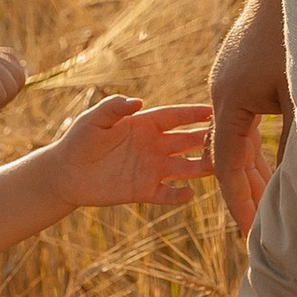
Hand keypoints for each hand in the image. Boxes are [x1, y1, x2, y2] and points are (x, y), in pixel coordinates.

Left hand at [52, 94, 213, 211]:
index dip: (194, 114)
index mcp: (144, 124)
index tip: (215, 110)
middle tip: (231, 140)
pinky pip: (167, 193)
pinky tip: (190, 194)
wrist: (65, 174)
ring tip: (220, 168)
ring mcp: (151, 169)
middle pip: (187, 142)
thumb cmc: (78, 140)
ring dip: (202, 167)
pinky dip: (179, 195)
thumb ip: (114, 108)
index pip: (176, 117)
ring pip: (184, 167)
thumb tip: (138, 102)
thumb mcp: (94, 120)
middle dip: (207, 140)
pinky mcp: (144, 190)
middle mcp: (154, 146)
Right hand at [209, 0, 288, 237]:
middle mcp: (220, 92)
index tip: (250, 237)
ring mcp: (229, 78)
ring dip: (250, 169)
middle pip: (226, 154)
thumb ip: (294, 148)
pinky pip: (243, 116)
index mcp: (227, 101)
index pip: (225, 167)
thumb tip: (289, 192)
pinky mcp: (242, 68)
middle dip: (243, 193)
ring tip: (264, 205)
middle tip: (258, 231)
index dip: (239, 205)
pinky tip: (269, 159)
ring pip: (235, 135)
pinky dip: (255, 143)